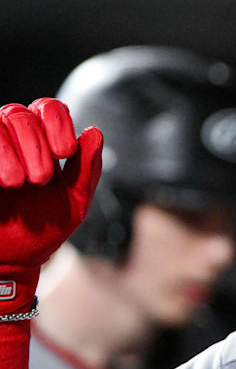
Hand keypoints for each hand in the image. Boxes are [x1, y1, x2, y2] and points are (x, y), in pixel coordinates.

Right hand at [0, 99, 101, 269]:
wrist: (13, 260)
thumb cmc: (45, 227)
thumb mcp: (75, 200)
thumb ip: (87, 168)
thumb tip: (94, 131)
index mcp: (43, 143)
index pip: (49, 108)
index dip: (57, 123)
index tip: (65, 152)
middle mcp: (12, 140)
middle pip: (20, 114)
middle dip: (36, 144)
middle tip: (42, 178)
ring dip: (12, 151)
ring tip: (19, 183)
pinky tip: (3, 182)